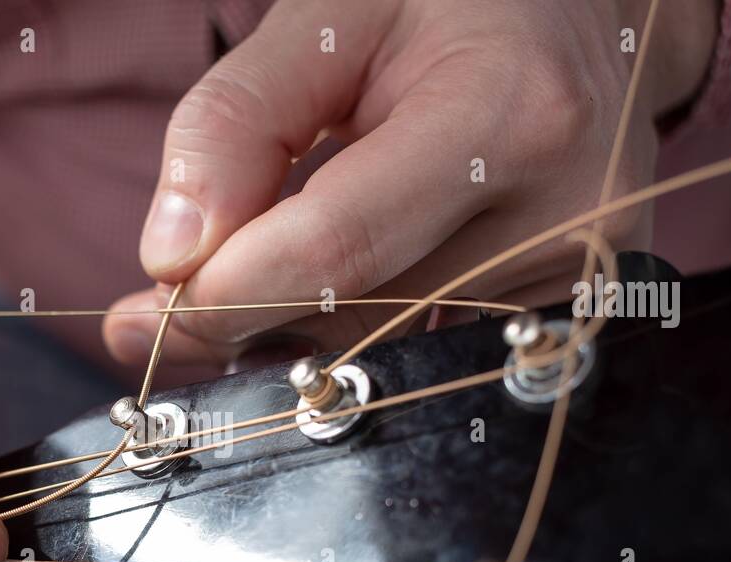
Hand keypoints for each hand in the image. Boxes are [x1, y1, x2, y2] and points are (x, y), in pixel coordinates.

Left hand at [104, 0, 717, 364]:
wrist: (584, 17)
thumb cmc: (450, 2)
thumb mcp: (329, 14)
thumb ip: (237, 122)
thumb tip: (171, 257)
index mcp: (510, 115)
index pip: (337, 248)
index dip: (225, 294)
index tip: (146, 310)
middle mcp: (561, 215)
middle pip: (352, 317)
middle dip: (238, 319)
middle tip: (157, 310)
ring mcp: (572, 281)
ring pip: (377, 351)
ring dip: (285, 333)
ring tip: (238, 279)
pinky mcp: (562, 316)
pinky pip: (418, 356)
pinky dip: (345, 338)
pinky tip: (312, 296)